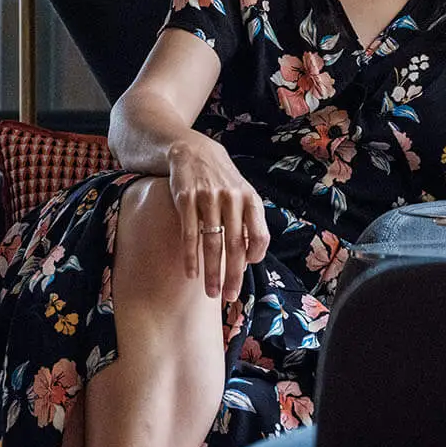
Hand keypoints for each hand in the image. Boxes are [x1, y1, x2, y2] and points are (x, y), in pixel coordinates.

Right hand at [168, 132, 270, 299]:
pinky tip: (191, 273)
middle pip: (236, 244)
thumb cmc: (221, 181)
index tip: (246, 270)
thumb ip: (248, 222)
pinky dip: (191, 256)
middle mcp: (232, 198)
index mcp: (250, 199)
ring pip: (212, 242)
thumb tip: (248, 260)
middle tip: (230, 297)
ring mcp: (208, 198)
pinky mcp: (185, 198)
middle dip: (233, 275)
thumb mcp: (241, 194)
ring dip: (212, 272)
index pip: (260, 235)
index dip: (255, 256)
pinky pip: (189, 233)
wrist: (192, 150)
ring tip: (211, 293)